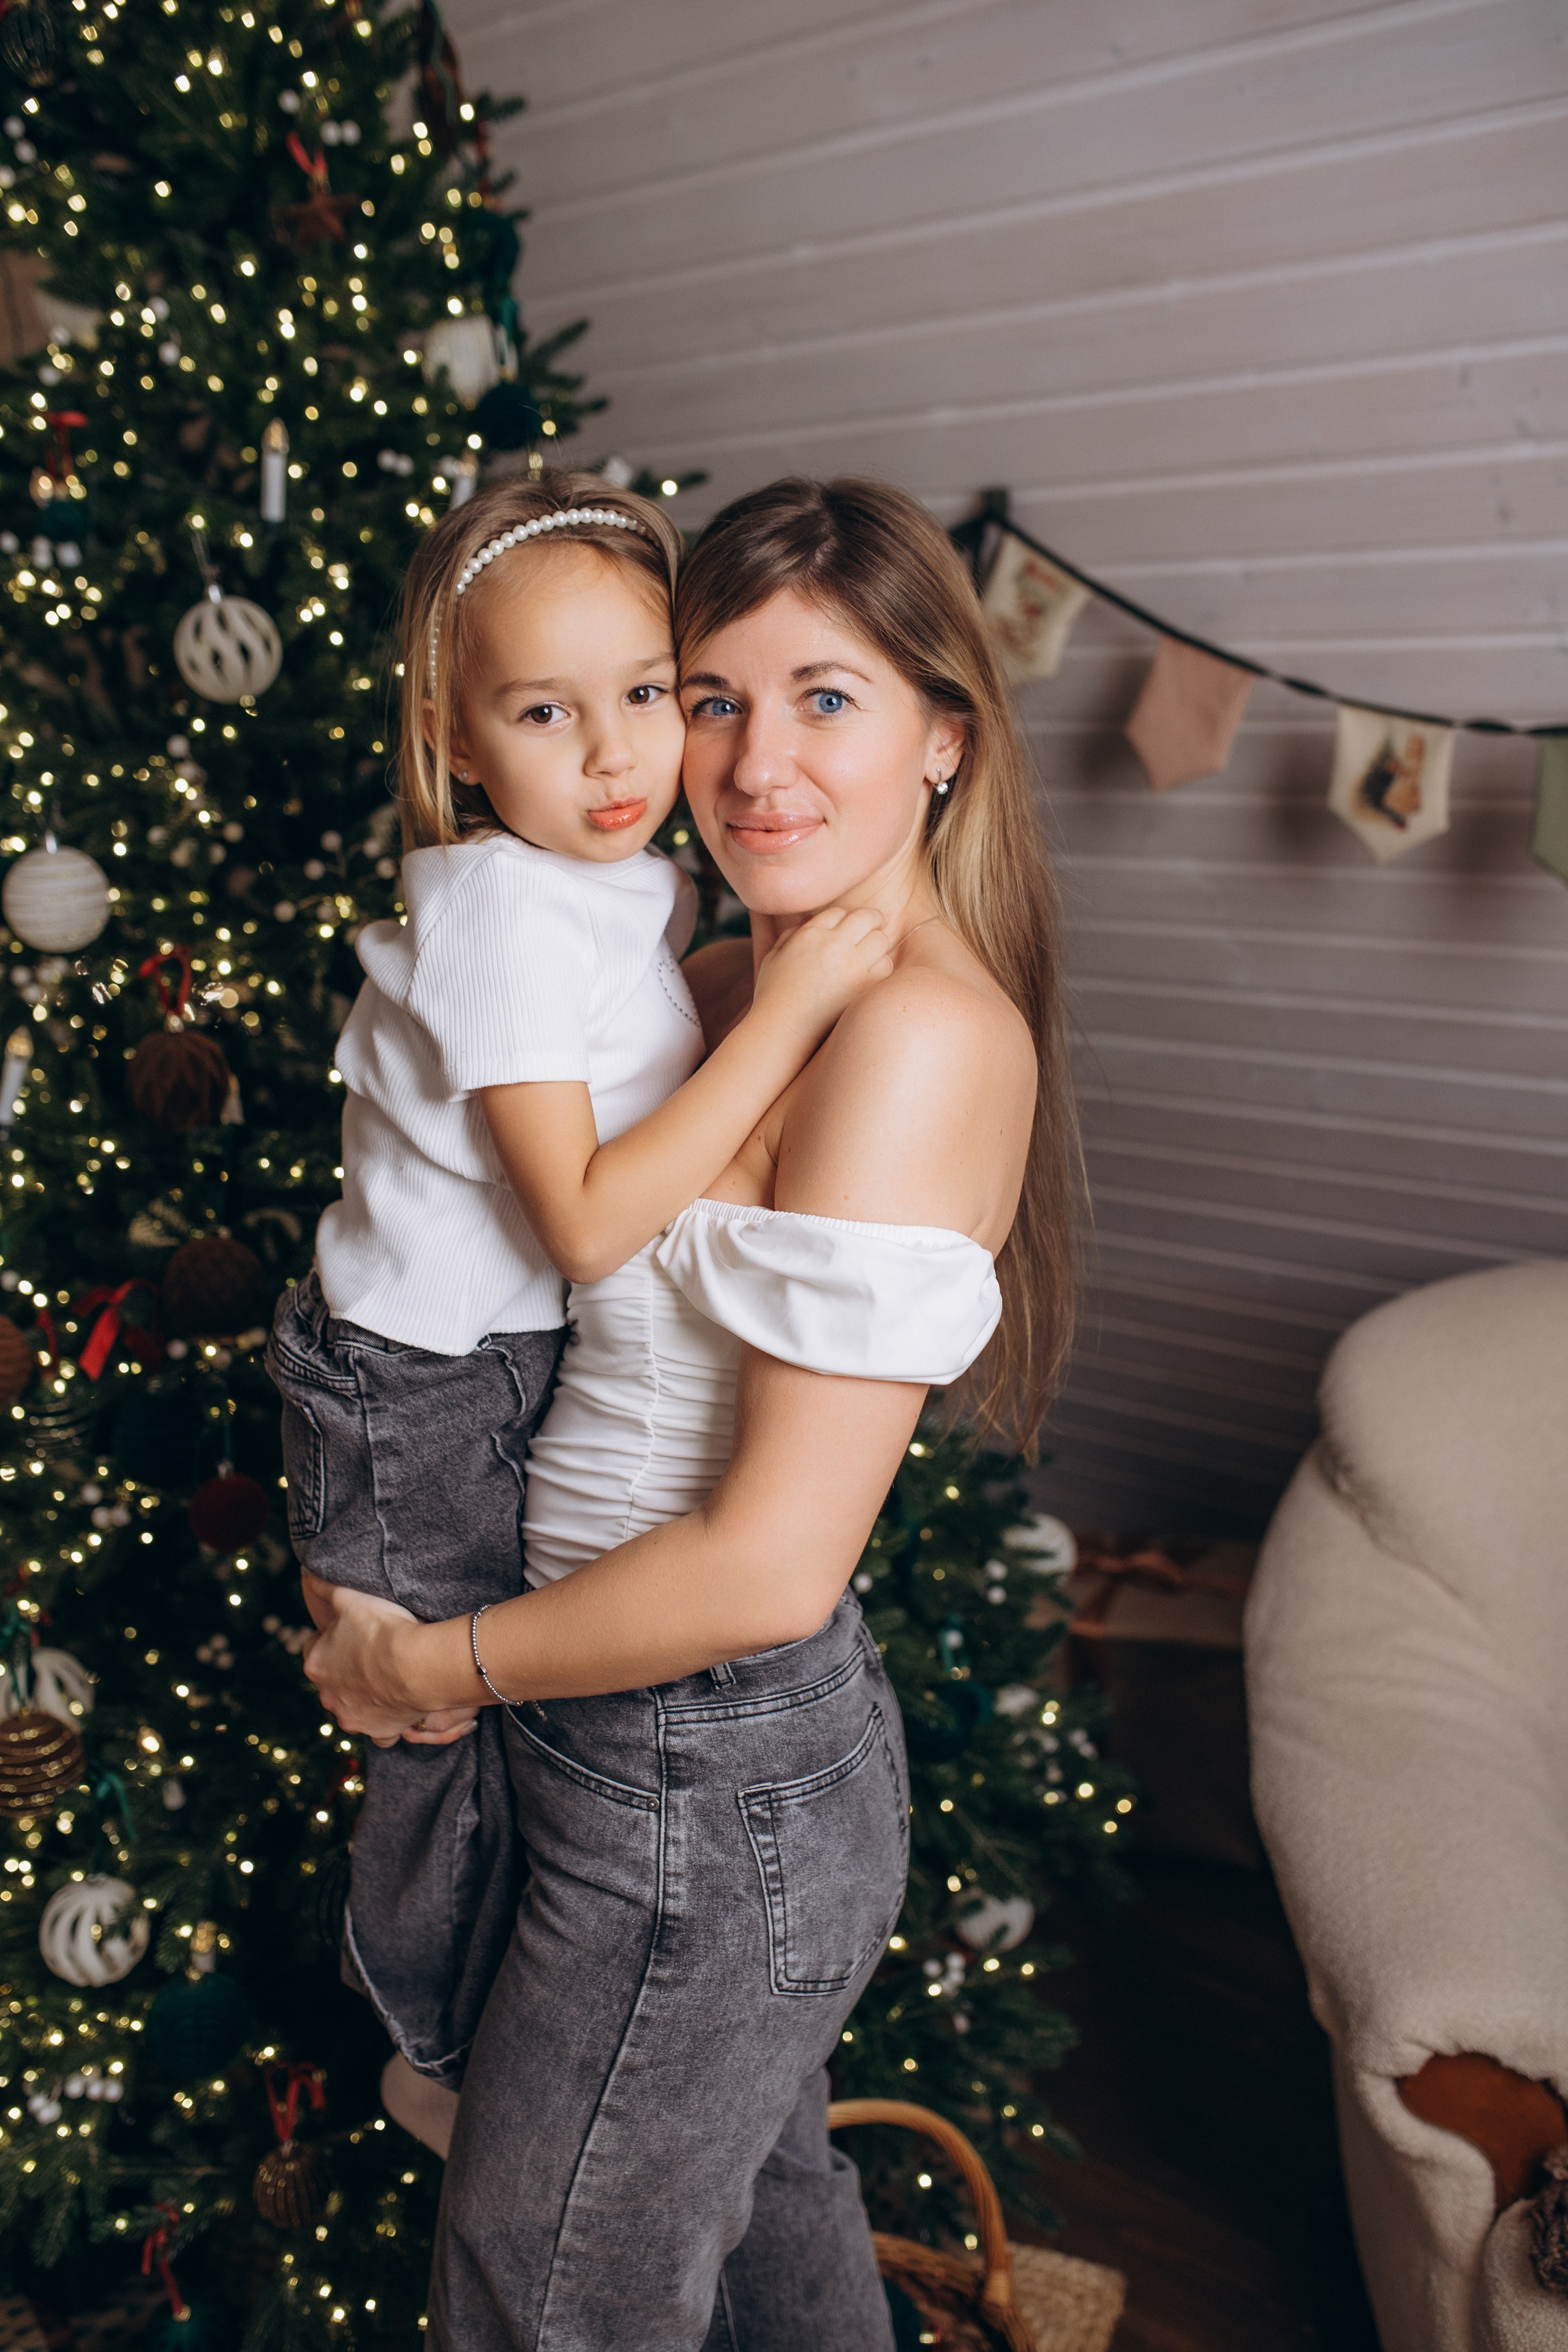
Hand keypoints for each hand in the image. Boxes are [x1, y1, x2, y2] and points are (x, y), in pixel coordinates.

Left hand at [300, 1575, 477, 1748]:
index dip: (333, 1638)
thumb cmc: (382, 1630)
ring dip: (364, 1695)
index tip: (353, 1632)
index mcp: (316, 1664)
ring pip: (352, 1706)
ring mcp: (352, 1717)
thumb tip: (308, 1575)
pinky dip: (385, 1721)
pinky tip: (397, 1707)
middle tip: (373, 1652)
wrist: (417, 1665)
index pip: (314, 1648)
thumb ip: (325, 1588)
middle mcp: (328, 1696)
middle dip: (347, 1669)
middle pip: (332, 1680)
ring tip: (388, 1676)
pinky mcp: (378, 1732)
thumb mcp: (349, 1597)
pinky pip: (379, 1731)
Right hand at [749, 906, 893, 1048]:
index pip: (838, 913)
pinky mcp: (864, 985)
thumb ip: (790, 935)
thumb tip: (808, 920)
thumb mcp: (773, 958)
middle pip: (866, 917)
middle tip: (876, 924)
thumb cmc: (773, 995)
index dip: (845, 918)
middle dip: (872, 919)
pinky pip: (886, 965)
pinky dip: (882, 966)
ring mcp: (852, 964)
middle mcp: (833, 944)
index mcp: (809, 934)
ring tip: (874, 950)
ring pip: (880, 939)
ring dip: (878, 942)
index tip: (848, 925)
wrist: (783, 1029)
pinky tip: (873, 972)